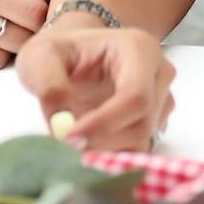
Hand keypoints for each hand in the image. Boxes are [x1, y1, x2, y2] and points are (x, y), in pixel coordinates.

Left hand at [16, 25, 175, 152]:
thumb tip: (62, 123)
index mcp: (138, 49)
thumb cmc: (60, 51)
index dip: (104, 124)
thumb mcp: (40, 57)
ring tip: (74, 139)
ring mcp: (162, 97)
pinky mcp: (156, 120)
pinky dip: (113, 155)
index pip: (134, 96)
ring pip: (142, 141)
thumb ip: (49, 86)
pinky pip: (139, 148)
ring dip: (105, 150)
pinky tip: (89, 142)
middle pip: (141, 123)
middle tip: (64, 146)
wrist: (74, 55)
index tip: (69, 139)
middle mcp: (159, 73)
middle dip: (101, 141)